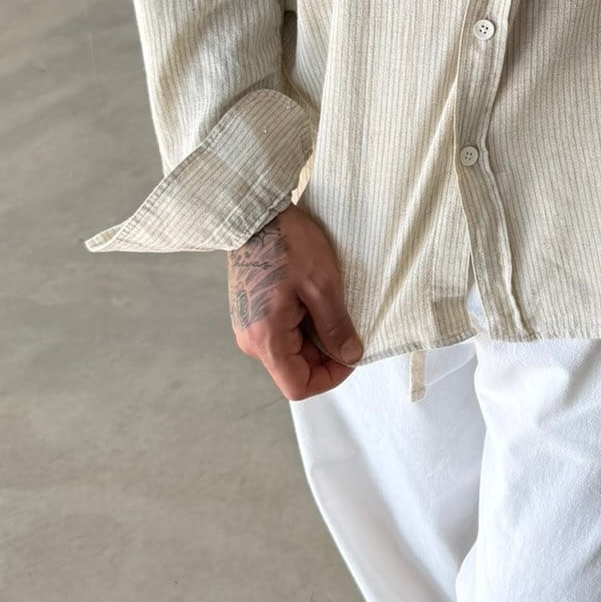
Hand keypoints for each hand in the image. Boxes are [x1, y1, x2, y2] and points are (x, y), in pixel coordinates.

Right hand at [227, 204, 362, 400]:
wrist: (254, 215)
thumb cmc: (287, 244)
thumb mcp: (322, 284)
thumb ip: (335, 326)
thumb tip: (350, 356)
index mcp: (266, 338)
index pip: (298, 387)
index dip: (330, 377)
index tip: (350, 353)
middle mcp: (252, 340)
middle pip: (296, 369)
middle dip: (326, 353)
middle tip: (345, 320)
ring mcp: (250, 328)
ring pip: (291, 352)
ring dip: (316, 337)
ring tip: (328, 303)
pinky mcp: (252, 314)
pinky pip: (282, 334)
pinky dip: (304, 325)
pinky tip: (313, 298)